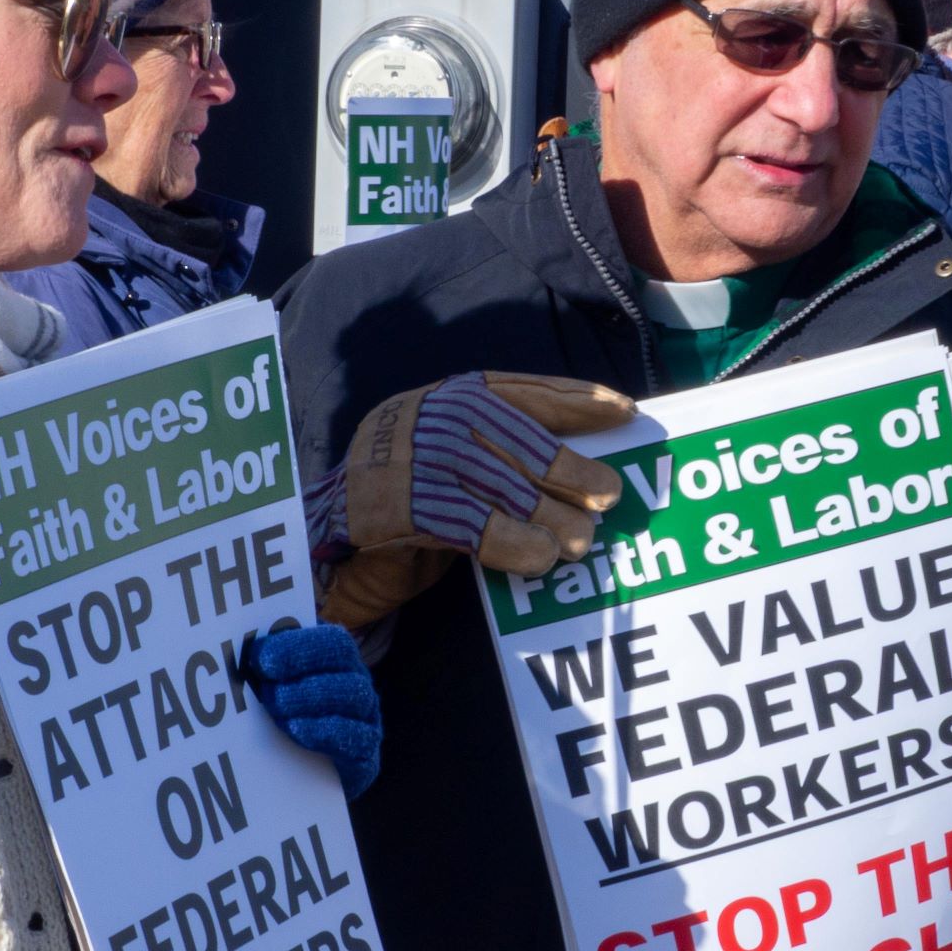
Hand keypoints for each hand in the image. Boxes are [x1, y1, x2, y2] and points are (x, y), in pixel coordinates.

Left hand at [243, 623, 380, 798]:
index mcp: (334, 660)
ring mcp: (366, 719)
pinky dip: (328, 732)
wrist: (297, 786)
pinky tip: (298, 731)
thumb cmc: (278, 726)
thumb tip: (229, 650)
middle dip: (303, 667)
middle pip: (344, 659)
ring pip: (356, 695)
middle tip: (267, 690)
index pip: (329, 639)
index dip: (297, 646)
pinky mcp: (365, 758)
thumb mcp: (267, 694)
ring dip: (312, 699)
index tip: (263, 660)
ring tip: (278, 712)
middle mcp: (356, 682)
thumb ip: (259, 670)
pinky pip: (360, 739)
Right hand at [308, 372, 634, 629]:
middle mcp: (427, 419)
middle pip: (516, 439)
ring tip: (581, 540)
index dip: (574, 400)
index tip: (623, 412)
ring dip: (550, 515)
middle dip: (569, 468)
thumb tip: (589, 472)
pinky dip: (512, 543)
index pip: (520, 391)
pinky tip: (540, 559)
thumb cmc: (408, 509)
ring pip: (499, 484)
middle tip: (609, 495)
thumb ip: (505, 458)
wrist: (328, 544)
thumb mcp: (458, 466)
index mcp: (444, 398)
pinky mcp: (395, 506)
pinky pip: (470, 524)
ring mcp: (407, 459)